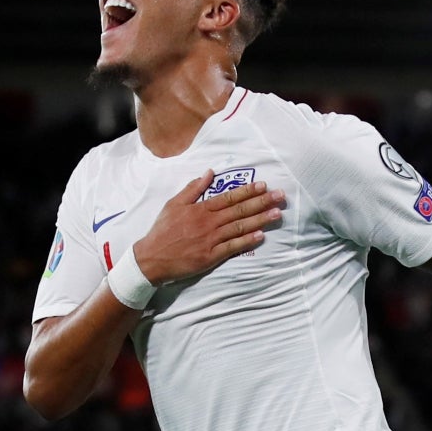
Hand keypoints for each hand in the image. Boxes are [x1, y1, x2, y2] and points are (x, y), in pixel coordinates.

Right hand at [131, 172, 284, 286]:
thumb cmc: (162, 230)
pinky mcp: (211, 256)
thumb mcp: (174, 204)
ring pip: (240, 227)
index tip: (264, 185)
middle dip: (262, 202)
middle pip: (240, 210)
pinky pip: (232, 247)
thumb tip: (209, 173)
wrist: (151, 257)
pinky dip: (247, 241)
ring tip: (277, 214)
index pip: (229, 197)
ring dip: (260, 220)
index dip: (248, 191)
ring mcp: (211, 240)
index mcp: (201, 209)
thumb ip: (193, 188)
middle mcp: (209, 222)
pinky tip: (261, 236)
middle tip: (280, 196)